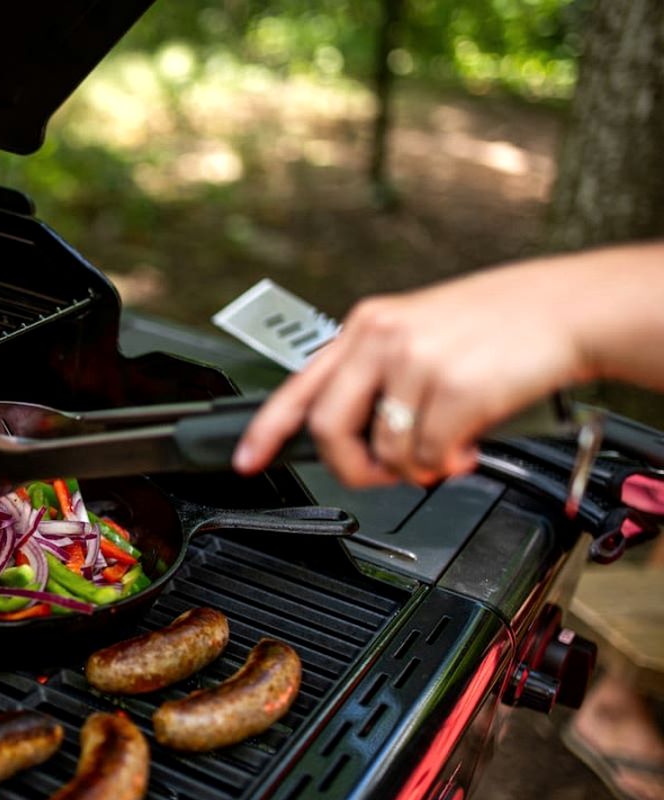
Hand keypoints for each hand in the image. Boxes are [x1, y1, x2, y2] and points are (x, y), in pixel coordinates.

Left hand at [233, 257, 599, 486]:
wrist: (572, 307)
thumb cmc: (502, 325)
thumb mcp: (422, 334)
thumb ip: (380, 379)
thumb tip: (361, 445)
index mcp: (366, 326)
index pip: (298, 385)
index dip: (266, 431)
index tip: (247, 461)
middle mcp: (382, 338)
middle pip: (328, 429)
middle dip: (352, 468)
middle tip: (382, 473)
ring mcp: (416, 360)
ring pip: (385, 450)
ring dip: (415, 467)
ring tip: (445, 448)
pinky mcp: (453, 386)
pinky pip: (427, 454)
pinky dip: (446, 464)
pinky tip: (467, 446)